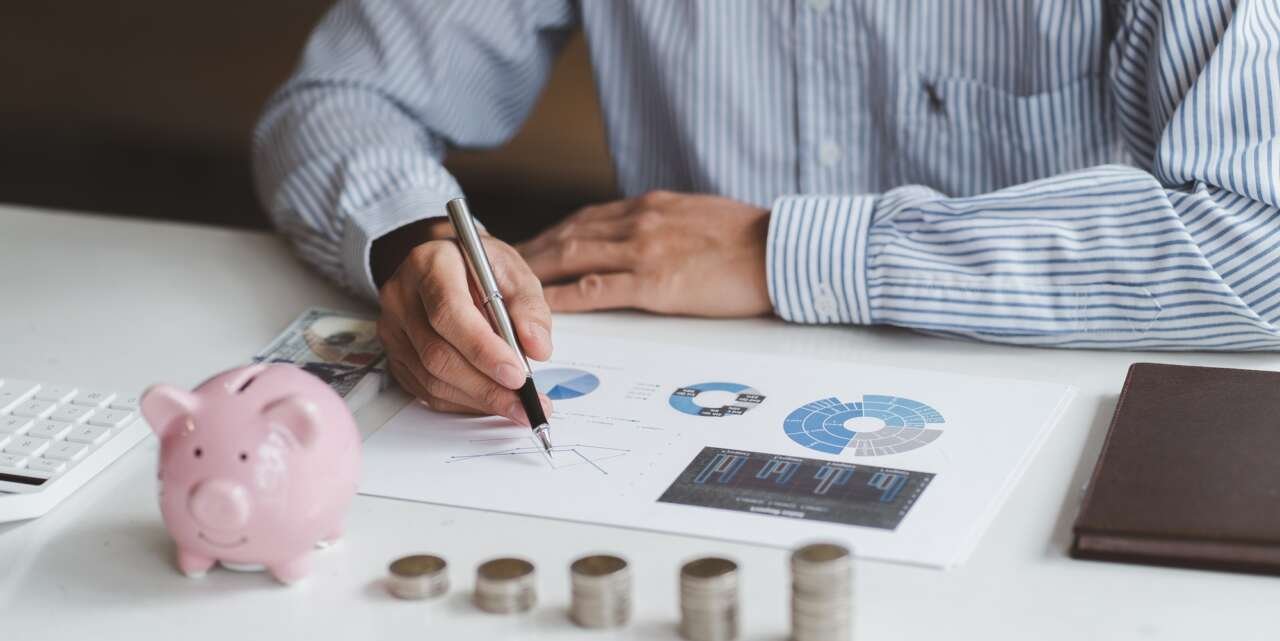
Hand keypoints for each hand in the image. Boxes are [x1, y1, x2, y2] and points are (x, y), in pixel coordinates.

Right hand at [375, 220, 552, 422]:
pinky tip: (489, 401)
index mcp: (430, 265)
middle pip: (437, 353)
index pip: (450, 313)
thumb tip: (538, 348)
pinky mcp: (395, 355)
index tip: (517, 375)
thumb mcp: (514, 272)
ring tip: (514, 406)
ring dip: (477, 399)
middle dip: (485, 386)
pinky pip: (425, 390)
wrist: (449, 264)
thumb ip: (529, 308)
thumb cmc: (481, 267)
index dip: (484, 350)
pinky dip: (462, 402)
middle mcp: (401, 297)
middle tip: (523, 403)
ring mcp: (393, 328)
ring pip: (431, 378)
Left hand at [517, 191, 771, 316]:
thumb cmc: (749, 238)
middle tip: (499, 268)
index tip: (529, 246)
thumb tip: (647, 236)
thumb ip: (665, 224)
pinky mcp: (654, 282)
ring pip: (572, 258)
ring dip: (534, 274)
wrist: (780, 249)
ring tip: (507, 290)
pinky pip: (595, 289)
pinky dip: (563, 298)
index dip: (552, 234)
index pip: (586, 219)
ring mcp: (644, 250)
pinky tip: (540, 308)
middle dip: (530, 252)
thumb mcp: (698, 216)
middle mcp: (639, 222)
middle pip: (568, 235)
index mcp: (650, 206)